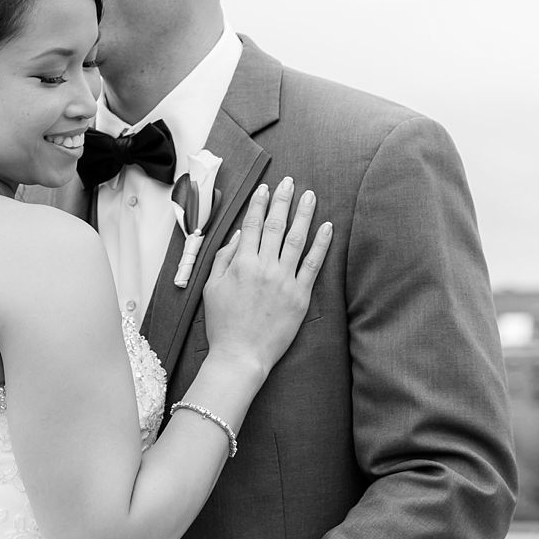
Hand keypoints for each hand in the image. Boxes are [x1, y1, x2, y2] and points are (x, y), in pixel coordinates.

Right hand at [203, 178, 331, 374]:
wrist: (241, 355)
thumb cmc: (223, 324)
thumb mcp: (212, 288)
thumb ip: (224, 259)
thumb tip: (237, 236)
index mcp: (241, 264)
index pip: (252, 226)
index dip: (259, 204)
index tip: (265, 189)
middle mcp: (264, 267)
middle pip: (276, 226)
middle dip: (283, 201)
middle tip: (289, 182)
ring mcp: (285, 280)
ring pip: (297, 239)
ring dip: (304, 214)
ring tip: (310, 196)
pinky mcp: (301, 295)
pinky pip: (314, 264)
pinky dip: (321, 243)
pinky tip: (327, 227)